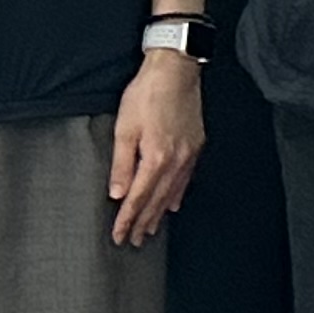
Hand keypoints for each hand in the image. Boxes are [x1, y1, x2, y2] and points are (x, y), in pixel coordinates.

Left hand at [107, 47, 204, 245]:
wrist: (175, 70)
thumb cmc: (147, 94)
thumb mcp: (124, 128)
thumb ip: (121, 163)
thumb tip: (117, 193)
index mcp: (156, 158)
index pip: (138, 198)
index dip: (127, 219)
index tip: (119, 236)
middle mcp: (175, 161)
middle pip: (157, 200)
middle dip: (144, 222)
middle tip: (134, 242)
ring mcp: (188, 154)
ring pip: (173, 193)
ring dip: (160, 213)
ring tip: (151, 229)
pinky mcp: (196, 145)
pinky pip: (186, 179)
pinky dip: (178, 195)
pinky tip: (174, 204)